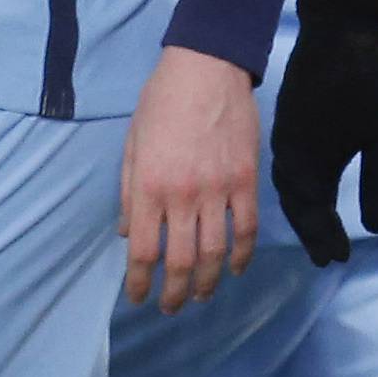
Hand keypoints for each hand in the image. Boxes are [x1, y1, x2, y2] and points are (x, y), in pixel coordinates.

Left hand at [121, 44, 259, 311]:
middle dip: (173, 292)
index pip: (144, 251)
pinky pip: (248, 228)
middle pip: (180, 260)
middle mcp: (184, 195)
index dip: (140, 282)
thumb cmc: (161, 103)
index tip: (139, 298)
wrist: (207, 68)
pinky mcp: (247, 180)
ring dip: (207, 281)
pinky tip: (237, 268)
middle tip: (171, 308)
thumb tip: (129, 234)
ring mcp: (219, 189)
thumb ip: (130, 193)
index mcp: (150, 186)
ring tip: (201, 295)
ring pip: (216, 252)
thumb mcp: (132, 145)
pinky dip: (243, 255)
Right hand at [270, 0, 377, 266]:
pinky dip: (300, 186)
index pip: (312, 211)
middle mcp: (288, 149)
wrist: (342, 22)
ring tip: (322, 233)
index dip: (325, 237)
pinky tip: (313, 191)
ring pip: (290, 183)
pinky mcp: (290, 118)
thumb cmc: (370, 76)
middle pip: (296, 202)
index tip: (338, 260)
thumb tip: (376, 229)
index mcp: (307, 157)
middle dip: (312, 230)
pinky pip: (289, 164)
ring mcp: (286, 132)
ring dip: (305, 209)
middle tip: (329, 258)